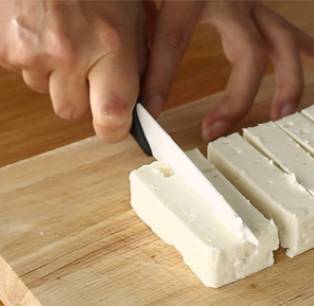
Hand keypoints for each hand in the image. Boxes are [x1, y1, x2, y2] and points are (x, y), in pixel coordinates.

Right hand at [0, 0, 146, 141]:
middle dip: (80, 97)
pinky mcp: (2, 47)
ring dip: (53, 74)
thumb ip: (139, 61)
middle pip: (72, 112)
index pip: (112, 115)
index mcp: (110, 44)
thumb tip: (142, 105)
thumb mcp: (132, 13)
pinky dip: (29, 57)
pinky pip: (20, 70)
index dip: (114, 128)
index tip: (116, 126)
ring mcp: (30, 51)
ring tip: (60, 33)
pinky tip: (38, 27)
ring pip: (44, 90)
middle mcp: (69, 52)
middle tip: (85, 65)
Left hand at [142, 0, 313, 140]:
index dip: (161, 79)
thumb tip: (127, 78)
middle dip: (236, 97)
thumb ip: (135, 29)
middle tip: (216, 130)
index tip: (151, 113)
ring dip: (289, 84)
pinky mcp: (264, 9)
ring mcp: (254, 3)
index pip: (174, 40)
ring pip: (284, 45)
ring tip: (283, 114)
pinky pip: (295, 33)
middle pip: (248, 53)